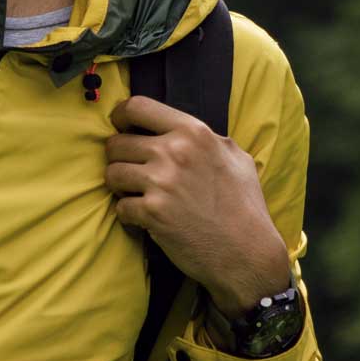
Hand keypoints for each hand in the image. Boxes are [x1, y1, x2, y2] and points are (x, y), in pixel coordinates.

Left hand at [105, 96, 291, 313]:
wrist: (247, 253)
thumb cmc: (245, 207)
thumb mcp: (236, 159)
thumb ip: (207, 139)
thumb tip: (182, 129)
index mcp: (194, 132)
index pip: (137, 107)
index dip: (120, 116)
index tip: (120, 128)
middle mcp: (175, 151)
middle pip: (116, 143)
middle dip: (119, 159)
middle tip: (133, 172)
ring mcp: (161, 182)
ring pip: (111, 174)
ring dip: (120, 187)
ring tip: (139, 195)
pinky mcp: (151, 212)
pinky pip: (120, 206)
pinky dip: (129, 215)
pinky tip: (146, 219)